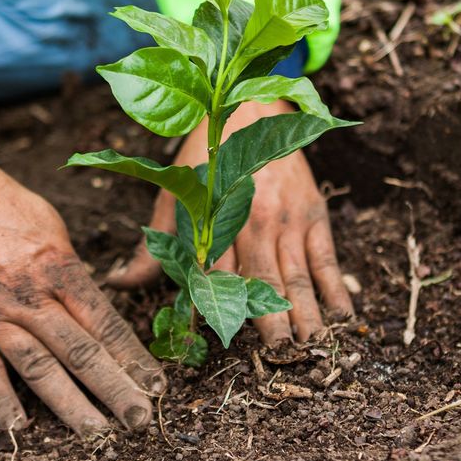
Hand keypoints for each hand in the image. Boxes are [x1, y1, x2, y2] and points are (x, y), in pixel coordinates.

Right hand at [0, 138, 165, 432]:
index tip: (157, 387)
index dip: (134, 359)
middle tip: (140, 422)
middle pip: (81, 352)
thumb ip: (71, 271)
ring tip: (96, 436)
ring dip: (70, 405)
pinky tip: (20, 429)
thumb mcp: (52, 228)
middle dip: (115, 390)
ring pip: (39, 368)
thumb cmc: (1, 203)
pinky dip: (2, 401)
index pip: (106, 323)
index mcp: (59, 268)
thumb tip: (93, 303)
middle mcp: (30, 296)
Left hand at [109, 99, 353, 344]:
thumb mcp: (172, 197)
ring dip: (307, 312)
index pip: (215, 277)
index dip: (220, 311)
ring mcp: (288, 220)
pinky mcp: (313, 213)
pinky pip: (327, 258)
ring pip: (298, 275)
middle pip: (263, 281)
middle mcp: (253, 223)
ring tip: (313, 345)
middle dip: (272, 321)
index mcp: (215, 222)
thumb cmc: (204, 159)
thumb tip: (117, 284)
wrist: (249, 105)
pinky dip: (336, 287)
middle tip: (281, 356)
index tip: (224, 344)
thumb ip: (151, 246)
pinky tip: (343, 315)